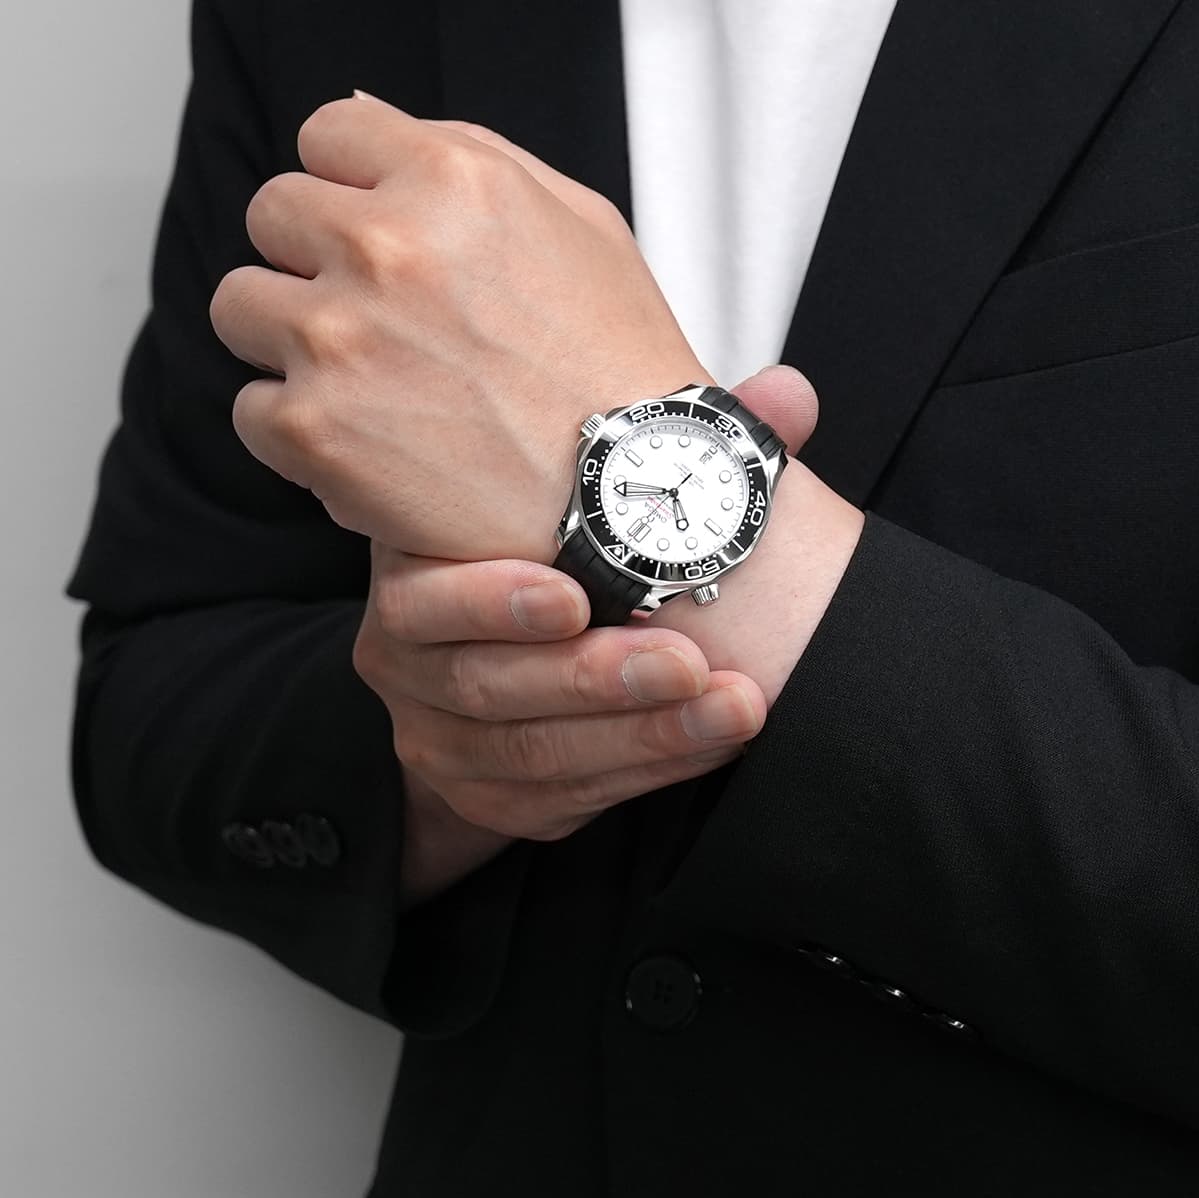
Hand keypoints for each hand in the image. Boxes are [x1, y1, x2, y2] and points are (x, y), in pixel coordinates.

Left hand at [211, 93, 705, 561]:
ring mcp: (340, 338)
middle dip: (315, 257)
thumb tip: (363, 114)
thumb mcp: (581, 223)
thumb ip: (471, 154)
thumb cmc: (620, 362)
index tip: (379, 232)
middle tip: (378, 314)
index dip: (353, 185)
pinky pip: (252, 408)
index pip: (326, 135)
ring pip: (241, 305)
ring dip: (291, 338)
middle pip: (272, 213)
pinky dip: (301, 432)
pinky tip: (374, 443)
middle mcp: (385, 246)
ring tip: (367, 379)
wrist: (641, 494)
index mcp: (450, 180)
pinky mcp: (314, 429)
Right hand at [355, 364, 836, 905]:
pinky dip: (644, 772)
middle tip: (692, 664)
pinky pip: (561, 801)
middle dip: (602, 677)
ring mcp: (440, 738)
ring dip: (645, 732)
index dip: (494, 602)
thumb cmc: (570, 552)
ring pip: (535, 755)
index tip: (575, 598)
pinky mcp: (485, 798)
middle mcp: (410, 663)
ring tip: (732, 708)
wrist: (517, 659)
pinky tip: (709, 746)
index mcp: (418, 571)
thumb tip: (788, 395)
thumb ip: (690, 451)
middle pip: (492, 685)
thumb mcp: (605, 496)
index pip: (426, 599)